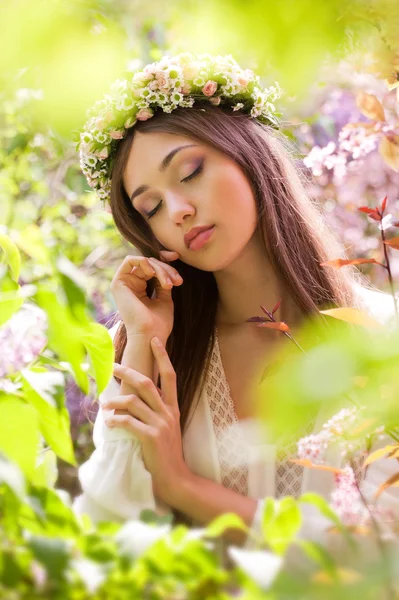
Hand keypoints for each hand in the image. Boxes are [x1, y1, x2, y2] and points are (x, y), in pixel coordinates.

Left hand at [102, 337, 189, 504]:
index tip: (154, 339)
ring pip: (134, 402)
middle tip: (112, 366)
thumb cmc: (167, 454)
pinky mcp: (151, 437)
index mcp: (173, 408)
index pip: (171, 375)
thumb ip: (156, 412)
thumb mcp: (166, 428)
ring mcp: (160, 424)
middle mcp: (168, 412)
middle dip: (128, 372)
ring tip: (104, 404)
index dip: (162, 357)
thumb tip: (135, 399)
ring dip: (115, 401)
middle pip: (147, 383)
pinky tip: (110, 423)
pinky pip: (128, 422)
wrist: (176, 479)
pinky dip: (116, 420)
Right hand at [110, 249, 182, 343]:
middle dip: (166, 268)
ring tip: (169, 284)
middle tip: (177, 281)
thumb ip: (163, 281)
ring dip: (160, 269)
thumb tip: (166, 265)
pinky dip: (144, 262)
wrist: (151, 335)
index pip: (151, 267)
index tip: (176, 256)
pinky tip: (153, 273)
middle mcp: (130, 284)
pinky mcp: (118, 283)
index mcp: (139, 288)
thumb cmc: (159, 323)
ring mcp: (123, 283)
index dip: (164, 259)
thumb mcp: (165, 297)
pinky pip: (129, 260)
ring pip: (144, 262)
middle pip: (150, 263)